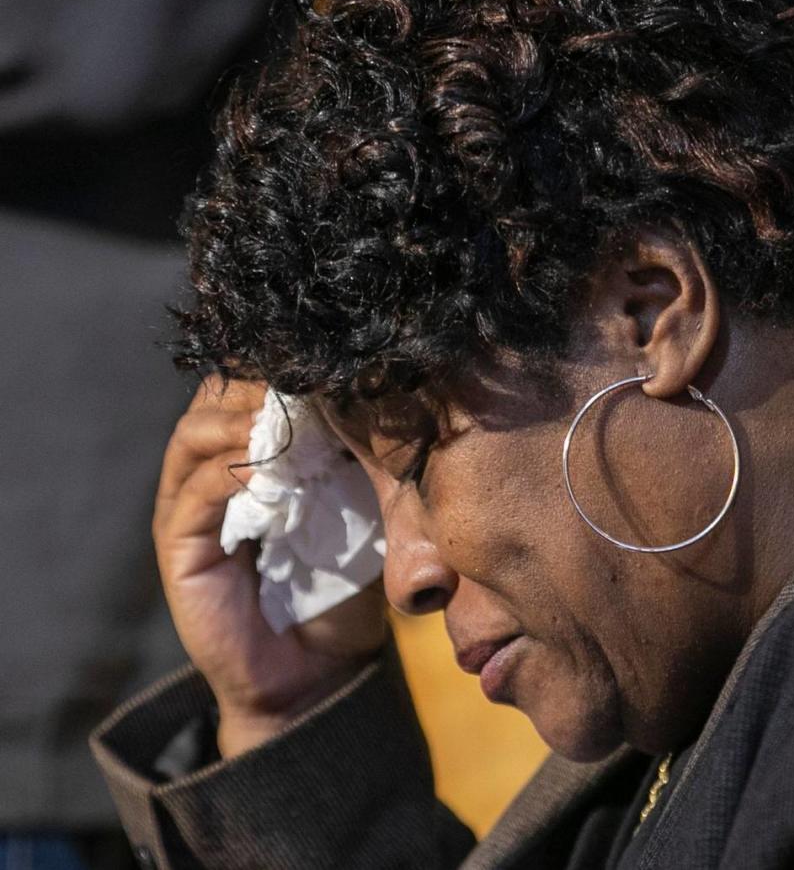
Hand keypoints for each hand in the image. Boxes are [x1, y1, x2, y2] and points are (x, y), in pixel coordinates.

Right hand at [152, 375, 386, 757]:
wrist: (317, 673)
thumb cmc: (341, 587)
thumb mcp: (356, 511)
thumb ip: (354, 462)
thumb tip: (374, 402)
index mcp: (250, 463)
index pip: (243, 391)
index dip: (274, 371)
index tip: (318, 360)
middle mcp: (211, 478)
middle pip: (211, 402)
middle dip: (253, 384)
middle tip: (296, 379)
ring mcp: (188, 512)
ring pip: (194, 437)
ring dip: (238, 420)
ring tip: (280, 415)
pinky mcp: (179, 549)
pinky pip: (194, 495)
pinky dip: (228, 472)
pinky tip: (265, 464)